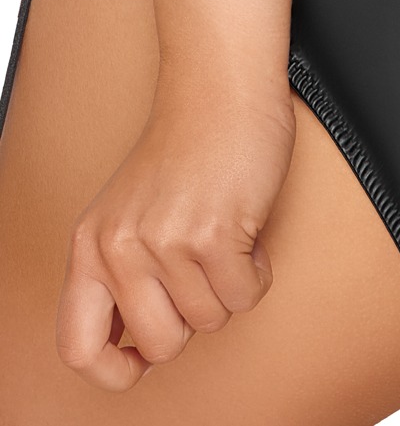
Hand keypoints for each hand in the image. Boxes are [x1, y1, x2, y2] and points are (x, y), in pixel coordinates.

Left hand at [55, 80, 295, 391]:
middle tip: (202, 274)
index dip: (114, 370)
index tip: (141, 362)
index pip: (78, 346)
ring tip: (225, 238)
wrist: (220, 92)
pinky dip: (256, 270)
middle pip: (162, 344)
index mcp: (89, 246)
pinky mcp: (212, 236)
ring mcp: (164, 243)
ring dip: (230, 285)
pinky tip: (246, 232)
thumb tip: (145, 342)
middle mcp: (118, 248)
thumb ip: (126, 272)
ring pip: (211, 320)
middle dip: (195, 317)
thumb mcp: (131, 213)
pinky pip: (246, 295)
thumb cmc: (187, 147)